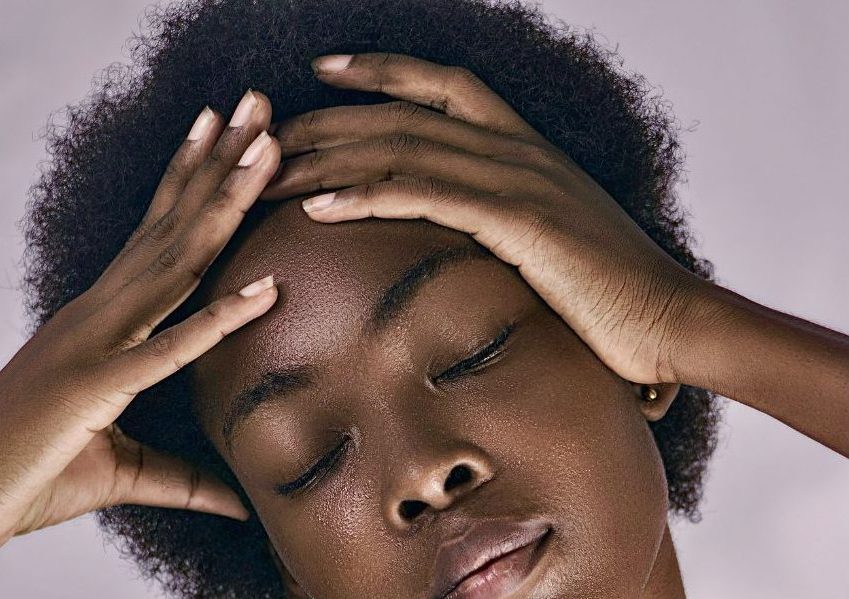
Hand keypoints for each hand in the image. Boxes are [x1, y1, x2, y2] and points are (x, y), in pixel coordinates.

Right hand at [0, 89, 280, 544]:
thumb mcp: (129, 469)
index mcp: (107, 313)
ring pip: (178, 261)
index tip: (232, 133)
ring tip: (268, 153)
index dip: (196, 176)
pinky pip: (170, 347)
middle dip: (220, 163)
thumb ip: (189, 475)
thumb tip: (241, 501)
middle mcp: (103, 310)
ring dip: (225, 204)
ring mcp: (99, 341)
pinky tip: (267, 289)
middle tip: (261, 108)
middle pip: (174, 223)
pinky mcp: (99, 386)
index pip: (161, 230)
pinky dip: (220, 318)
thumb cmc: (35, 472)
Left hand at [262, 52, 706, 384]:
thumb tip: (468, 230)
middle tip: (269, 130)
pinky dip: (369, 197)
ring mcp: (518, 179)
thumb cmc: (611, 291)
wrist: (670, 319)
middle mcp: (517, 149)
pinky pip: (427, 196)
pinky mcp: (518, 220)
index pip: (443, 87)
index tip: (324, 72)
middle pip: (404, 116)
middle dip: (329, 120)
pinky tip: (319, 207)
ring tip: (272, 169)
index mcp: (524, 148)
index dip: (382, 72)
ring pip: (405, 150)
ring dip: (331, 158)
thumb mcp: (553, 239)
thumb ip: (507, 221)